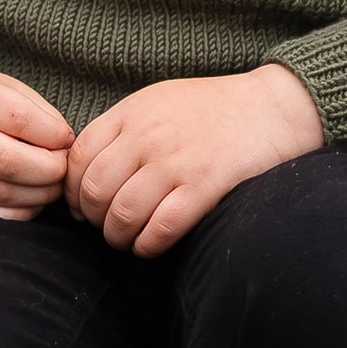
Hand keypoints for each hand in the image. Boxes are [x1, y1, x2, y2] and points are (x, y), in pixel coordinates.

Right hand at [0, 67, 73, 218]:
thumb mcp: (1, 86)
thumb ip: (36, 111)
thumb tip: (66, 145)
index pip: (19, 119)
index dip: (54, 135)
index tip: (65, 140)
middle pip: (10, 163)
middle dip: (50, 171)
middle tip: (63, 169)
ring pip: (0, 194)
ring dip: (38, 195)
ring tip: (51, 186)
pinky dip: (16, 213)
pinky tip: (28, 201)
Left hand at [65, 64, 324, 256]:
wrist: (274, 107)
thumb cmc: (214, 109)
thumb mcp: (159, 101)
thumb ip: (122, 129)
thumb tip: (84, 172)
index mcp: (132, 112)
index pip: (78, 157)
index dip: (72, 190)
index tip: (82, 207)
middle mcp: (148, 135)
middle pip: (94, 190)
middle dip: (93, 219)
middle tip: (105, 227)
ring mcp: (176, 161)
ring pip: (122, 214)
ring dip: (117, 237)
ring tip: (127, 240)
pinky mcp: (206, 185)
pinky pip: (161, 228)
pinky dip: (147, 246)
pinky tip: (150, 246)